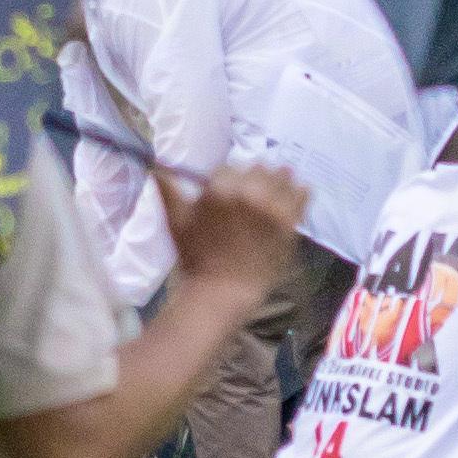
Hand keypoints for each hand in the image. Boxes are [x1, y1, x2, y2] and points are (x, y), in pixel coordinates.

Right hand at [153, 158, 305, 308]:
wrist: (224, 290)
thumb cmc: (196, 257)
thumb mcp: (175, 220)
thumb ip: (168, 190)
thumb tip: (156, 166)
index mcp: (218, 190)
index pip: (227, 169)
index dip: (226, 179)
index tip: (227, 190)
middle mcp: (247, 193)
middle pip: (256, 168)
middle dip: (252, 177)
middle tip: (251, 192)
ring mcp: (271, 208)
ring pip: (281, 177)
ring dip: (279, 179)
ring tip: (278, 187)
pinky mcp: (289, 224)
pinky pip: (302, 196)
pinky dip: (300, 192)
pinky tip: (297, 192)